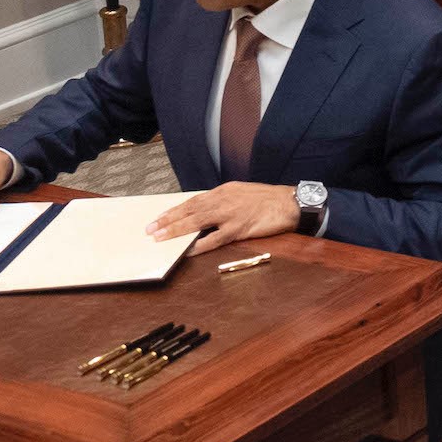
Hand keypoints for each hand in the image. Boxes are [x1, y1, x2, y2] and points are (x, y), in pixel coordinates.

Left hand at [148, 182, 299, 256]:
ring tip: (160, 238)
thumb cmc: (269, 200)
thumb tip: (206, 212)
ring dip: (177, 231)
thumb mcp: (243, 193)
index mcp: (224, 191)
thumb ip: (224, 201)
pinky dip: (199, 245)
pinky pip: (215, 239)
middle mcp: (224, 200)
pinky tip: (187, 250)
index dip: (175, 210)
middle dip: (168, 220)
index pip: (193, 201)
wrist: (291, 203)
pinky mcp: (239, 228)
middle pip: (190, 210)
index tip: (159, 218)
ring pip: (197, 222)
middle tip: (150, 229)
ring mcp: (231, 214)